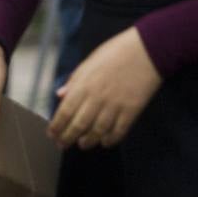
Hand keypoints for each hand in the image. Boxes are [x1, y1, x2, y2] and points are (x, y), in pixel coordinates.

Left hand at [49, 26, 160, 149]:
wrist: (146, 51)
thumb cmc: (114, 52)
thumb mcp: (88, 62)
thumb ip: (74, 81)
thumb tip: (60, 95)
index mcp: (83, 85)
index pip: (65, 111)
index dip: (57, 125)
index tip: (51, 134)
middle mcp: (97, 98)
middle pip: (79, 124)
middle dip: (68, 137)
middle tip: (62, 145)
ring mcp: (115, 106)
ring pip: (98, 130)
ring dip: (88, 141)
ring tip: (82, 145)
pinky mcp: (132, 110)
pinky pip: (119, 130)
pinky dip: (111, 139)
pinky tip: (105, 142)